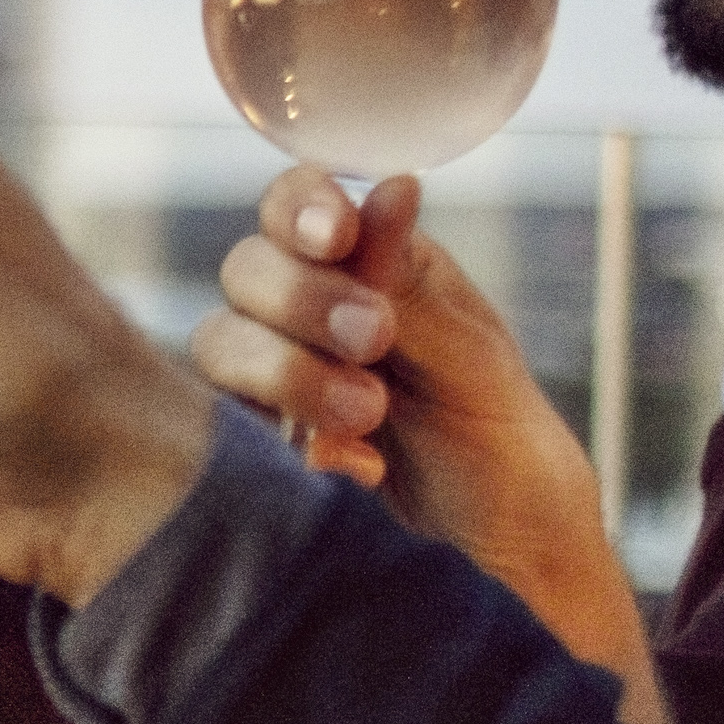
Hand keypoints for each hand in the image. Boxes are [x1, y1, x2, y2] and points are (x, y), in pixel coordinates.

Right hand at [195, 170, 588, 530]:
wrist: (499, 540)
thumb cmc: (501, 438)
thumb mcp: (471, 358)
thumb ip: (409, 283)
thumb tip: (394, 183)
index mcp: (374, 264)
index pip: (302, 205)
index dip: (301, 210)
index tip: (335, 237)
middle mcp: (312, 308)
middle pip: (249, 269)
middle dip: (303, 302)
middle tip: (373, 342)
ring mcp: (277, 371)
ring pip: (222, 341)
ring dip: (288, 373)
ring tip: (368, 415)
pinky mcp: (258, 436)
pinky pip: (226, 420)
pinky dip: (286, 440)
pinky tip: (360, 465)